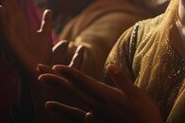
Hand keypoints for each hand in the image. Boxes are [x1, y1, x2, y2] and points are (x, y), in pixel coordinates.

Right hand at [0, 0, 53, 77]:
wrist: (39, 70)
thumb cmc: (39, 55)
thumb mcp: (45, 35)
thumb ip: (46, 22)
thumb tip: (48, 10)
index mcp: (19, 23)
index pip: (10, 3)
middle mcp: (12, 27)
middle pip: (3, 5)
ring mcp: (9, 34)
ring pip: (0, 14)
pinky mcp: (11, 44)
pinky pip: (5, 29)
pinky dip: (3, 18)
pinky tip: (0, 7)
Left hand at [39, 64, 161, 122]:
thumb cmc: (145, 114)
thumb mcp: (137, 95)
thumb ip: (123, 81)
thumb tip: (111, 66)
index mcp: (106, 96)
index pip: (83, 82)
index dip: (69, 73)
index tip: (55, 66)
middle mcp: (96, 104)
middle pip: (71, 88)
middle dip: (55, 77)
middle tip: (39, 68)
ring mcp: (94, 112)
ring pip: (70, 98)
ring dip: (55, 88)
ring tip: (41, 80)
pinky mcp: (95, 119)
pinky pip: (73, 113)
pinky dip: (60, 108)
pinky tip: (49, 105)